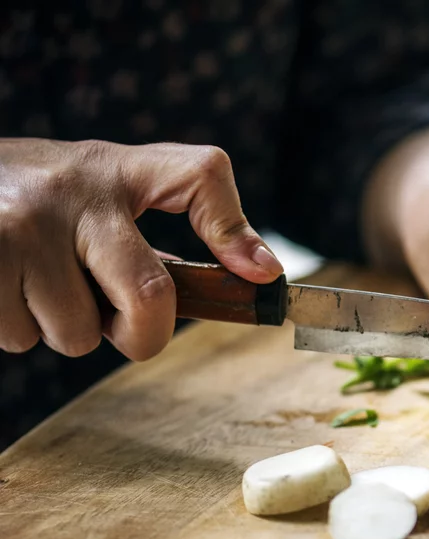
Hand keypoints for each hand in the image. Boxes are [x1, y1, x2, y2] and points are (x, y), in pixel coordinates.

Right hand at [0, 138, 282, 360]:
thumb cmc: (47, 194)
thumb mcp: (114, 185)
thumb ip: (188, 215)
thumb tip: (263, 271)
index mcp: (119, 169)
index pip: (200, 175)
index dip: (234, 231)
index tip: (261, 277)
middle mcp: (72, 192)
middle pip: (149, 297)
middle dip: (139, 332)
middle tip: (115, 316)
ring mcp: (19, 226)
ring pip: (75, 333)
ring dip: (63, 329)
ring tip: (40, 282)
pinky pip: (20, 338)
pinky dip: (18, 329)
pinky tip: (9, 286)